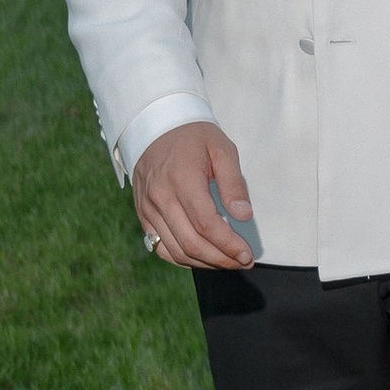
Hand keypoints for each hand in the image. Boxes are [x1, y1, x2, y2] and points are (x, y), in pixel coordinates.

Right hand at [133, 120, 258, 268]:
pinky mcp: (143, 215)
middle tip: (242, 261)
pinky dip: (183, 259)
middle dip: (220, 258)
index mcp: (181, 179)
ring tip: (227, 262)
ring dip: (204, 263)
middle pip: (190, 243)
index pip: (206, 224)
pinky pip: (161, 247)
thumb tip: (243, 215)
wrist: (154, 127)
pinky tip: (203, 258)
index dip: (228, 244)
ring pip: (175, 250)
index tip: (246, 254)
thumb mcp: (221, 148)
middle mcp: (160, 197)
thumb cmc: (193, 136)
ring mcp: (148, 209)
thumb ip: (233, 183)